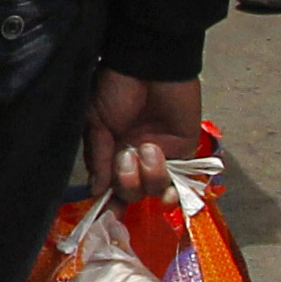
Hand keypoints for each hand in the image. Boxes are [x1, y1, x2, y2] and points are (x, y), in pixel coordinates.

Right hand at [86, 72, 201, 202]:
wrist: (149, 64)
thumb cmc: (116, 86)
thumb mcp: (95, 120)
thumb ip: (97, 156)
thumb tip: (97, 190)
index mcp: (111, 150)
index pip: (109, 185)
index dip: (107, 203)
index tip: (105, 217)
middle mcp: (135, 158)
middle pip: (131, 193)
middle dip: (127, 182)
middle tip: (125, 157)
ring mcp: (161, 157)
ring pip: (153, 190)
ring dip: (148, 176)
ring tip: (147, 148)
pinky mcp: (185, 153)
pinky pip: (180, 185)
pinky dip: (172, 190)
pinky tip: (165, 181)